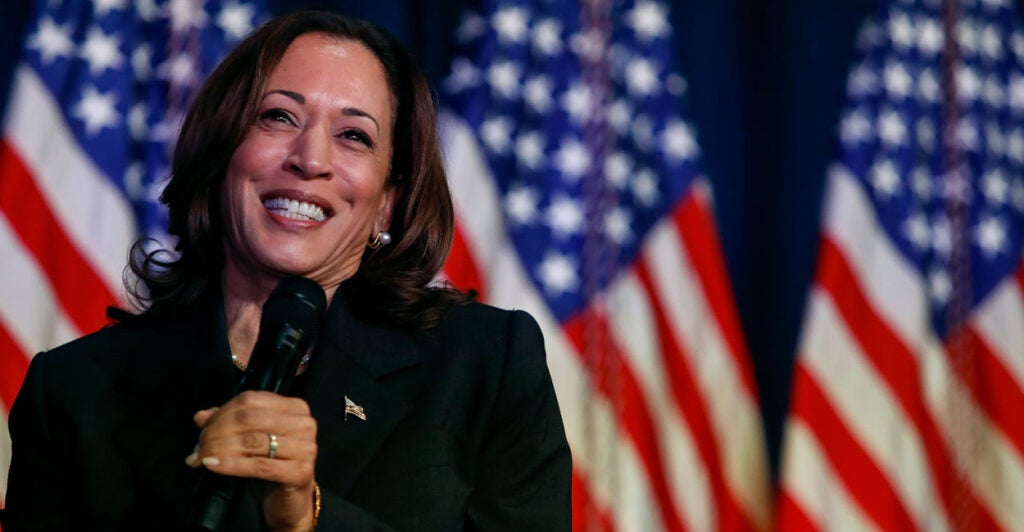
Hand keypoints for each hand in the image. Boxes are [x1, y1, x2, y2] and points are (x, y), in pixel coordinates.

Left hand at [187, 391, 317, 530]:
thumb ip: (229, 423)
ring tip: (201, 458)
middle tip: (200, 447)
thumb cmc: (272, 467)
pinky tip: (213, 465)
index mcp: (295, 408)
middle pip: (249, 419)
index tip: (202, 429)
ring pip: (252, 441)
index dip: (221, 413)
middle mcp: (304, 424)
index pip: (250, 400)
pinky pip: (258, 466)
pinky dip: (230, 464)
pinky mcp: (300, 472)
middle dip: (217, 432)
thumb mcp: (251, 440)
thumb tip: (201, 416)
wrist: (290, 502)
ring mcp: (306, 448)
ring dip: (219, 449)